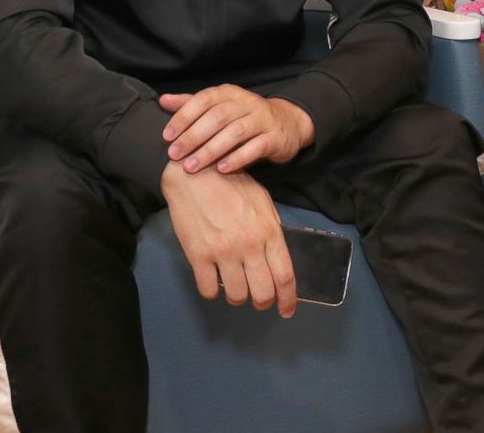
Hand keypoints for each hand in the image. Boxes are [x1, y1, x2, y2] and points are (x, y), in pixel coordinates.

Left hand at [160, 85, 313, 173]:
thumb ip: (192, 104)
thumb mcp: (220, 106)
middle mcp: (246, 102)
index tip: (167, 136)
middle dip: (193, 136)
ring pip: (235, 132)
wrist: (287, 123)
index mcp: (229, 93)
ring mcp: (262, 119)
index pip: (203, 100)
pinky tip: (222, 169)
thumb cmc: (246, 116)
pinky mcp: (275, 137)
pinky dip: (238, 158)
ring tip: (192, 166)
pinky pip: (256, 147)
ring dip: (211, 150)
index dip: (184, 117)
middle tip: (174, 155)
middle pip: (217, 117)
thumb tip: (163, 100)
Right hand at [161, 163, 296, 316]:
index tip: (287, 310)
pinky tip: (214, 281)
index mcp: (269, 232)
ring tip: (235, 289)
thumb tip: (276, 254)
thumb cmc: (231, 183)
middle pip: (263, 292)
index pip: (285, 276)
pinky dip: (213, 292)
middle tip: (260, 301)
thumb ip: (271, 228)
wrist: (195, 174)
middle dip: (264, 302)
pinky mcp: (198, 255)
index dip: (289, 299)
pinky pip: (208, 290)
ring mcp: (222, 252)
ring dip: (238, 298)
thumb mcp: (262, 200)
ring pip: (236, 296)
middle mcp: (249, 245)